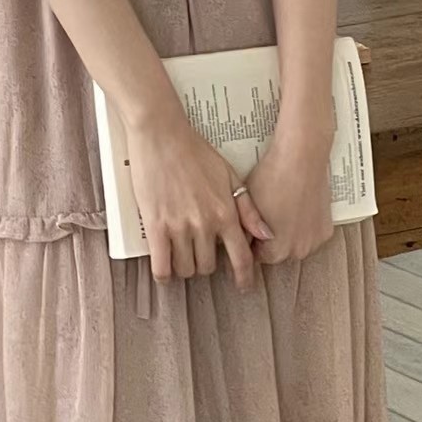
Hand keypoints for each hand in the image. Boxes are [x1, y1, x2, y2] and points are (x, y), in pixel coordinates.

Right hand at [125, 109, 272, 290]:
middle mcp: (205, 224)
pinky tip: (164, 271)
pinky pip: (161, 265)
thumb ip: (248, 209)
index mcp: (225, 213)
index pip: (241, 257)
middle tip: (199, 254)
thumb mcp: (230, 177)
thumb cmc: (195, 152)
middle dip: (205, 265)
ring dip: (184, 267)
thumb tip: (266, 234)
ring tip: (180, 257)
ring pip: (185, 268)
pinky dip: (164, 274)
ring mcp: (179, 226)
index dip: (244, 277)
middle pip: (208, 266)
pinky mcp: (155, 225)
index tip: (244, 287)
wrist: (162, 135)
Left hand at [246, 127, 333, 265]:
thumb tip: (237, 240)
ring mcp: (315, 241)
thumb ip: (242, 231)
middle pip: (277, 252)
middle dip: (270, 239)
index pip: (256, 256)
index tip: (250, 229)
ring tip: (283, 210)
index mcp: (276, 251)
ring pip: (295, 244)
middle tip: (267, 215)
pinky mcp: (326, 230)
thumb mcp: (246, 206)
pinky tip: (297, 208)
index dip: (251, 241)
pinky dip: (304, 226)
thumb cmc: (271, 178)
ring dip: (289, 234)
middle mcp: (298, 252)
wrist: (301, 157)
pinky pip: (310, 234)